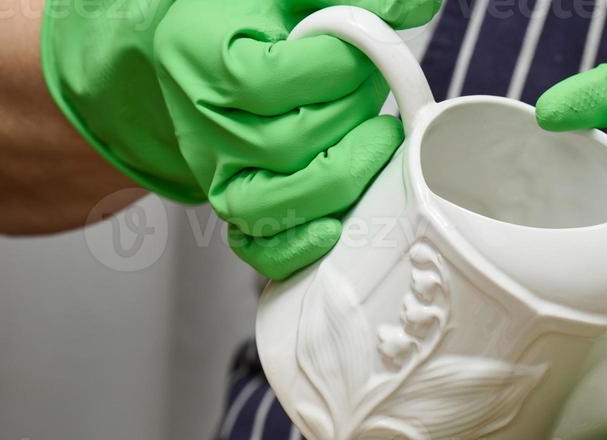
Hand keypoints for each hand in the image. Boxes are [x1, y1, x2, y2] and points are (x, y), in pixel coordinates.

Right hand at [42, 0, 439, 278]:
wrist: (192, 60)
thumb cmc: (241, 24)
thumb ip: (350, 0)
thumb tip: (414, 5)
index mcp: (199, 54)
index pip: (272, 78)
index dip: (336, 68)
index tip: (365, 54)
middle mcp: (203, 119)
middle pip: (289, 143)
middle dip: (351, 117)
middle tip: (375, 95)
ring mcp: (217, 171)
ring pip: (281, 200)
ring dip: (344, 177)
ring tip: (374, 144)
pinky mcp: (234, 206)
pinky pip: (260, 248)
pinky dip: (301, 245)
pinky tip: (338, 223)